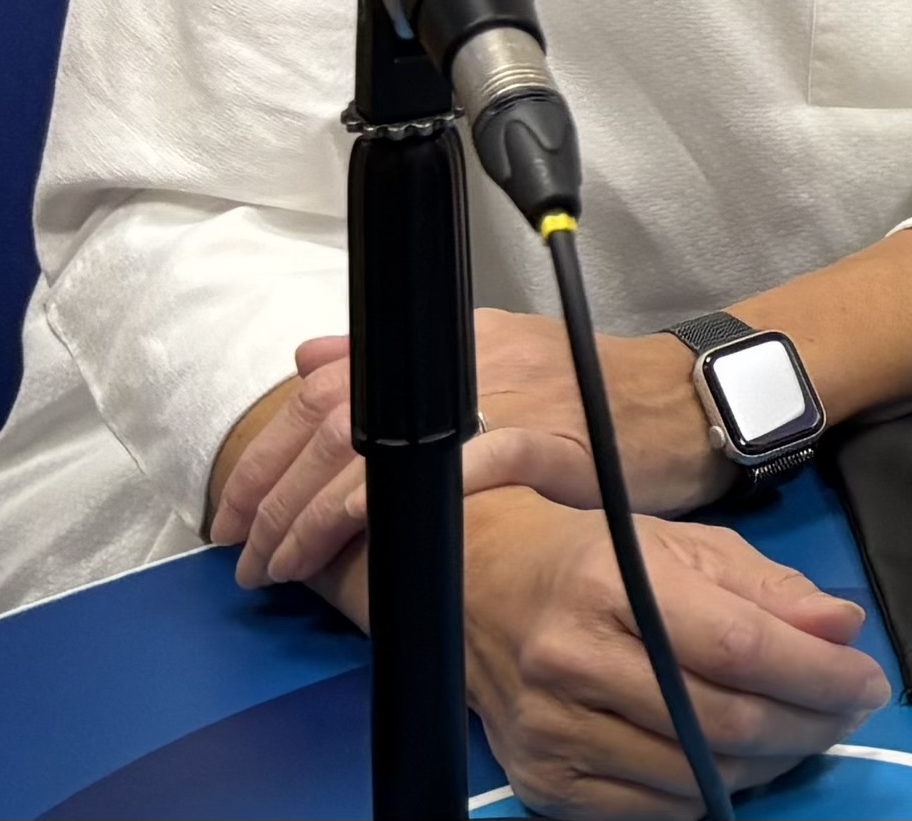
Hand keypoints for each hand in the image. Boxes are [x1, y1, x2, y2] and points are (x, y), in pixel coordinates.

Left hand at [211, 319, 720, 596]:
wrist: (678, 400)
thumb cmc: (585, 387)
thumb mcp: (491, 350)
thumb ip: (397, 358)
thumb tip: (307, 356)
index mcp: (442, 344)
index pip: (323, 391)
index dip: (266, 455)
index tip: (233, 515)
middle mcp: (461, 364)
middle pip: (336, 426)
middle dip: (275, 497)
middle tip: (245, 556)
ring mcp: (501, 401)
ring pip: (383, 451)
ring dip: (319, 515)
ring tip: (285, 566)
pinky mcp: (545, 441)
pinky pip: (463, 468)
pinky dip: (409, 498)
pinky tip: (373, 532)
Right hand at [459, 485, 884, 818]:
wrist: (476, 589)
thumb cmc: (594, 560)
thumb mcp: (683, 547)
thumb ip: (767, 590)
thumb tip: (842, 628)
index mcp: (612, 584)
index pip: (738, 646)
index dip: (818, 673)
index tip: (868, 680)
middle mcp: (572, 660)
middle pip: (722, 721)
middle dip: (809, 724)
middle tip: (849, 712)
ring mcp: (551, 730)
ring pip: (695, 774)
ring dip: (772, 763)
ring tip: (802, 732)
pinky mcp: (543, 782)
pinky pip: (655, 809)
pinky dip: (712, 791)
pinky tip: (738, 760)